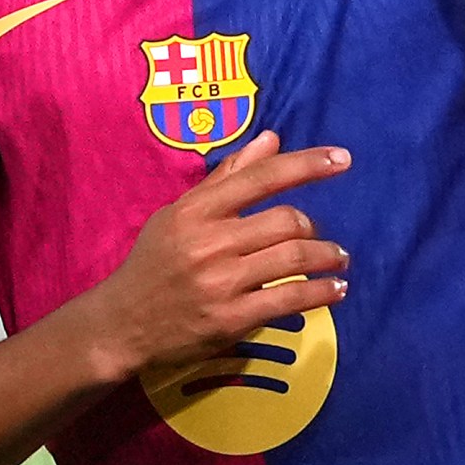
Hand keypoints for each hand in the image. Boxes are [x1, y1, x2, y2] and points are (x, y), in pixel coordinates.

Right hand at [83, 131, 350, 380]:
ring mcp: (221, 282)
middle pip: (285, 220)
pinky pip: (290, 300)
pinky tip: (336, 290)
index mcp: (195, 210)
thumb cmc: (154, 263)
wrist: (123, 325)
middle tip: (321, 236)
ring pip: (293, 259)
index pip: (260, 178)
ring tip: (338, 260)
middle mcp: (209, 242)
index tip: (342, 159)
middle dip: (313, 227)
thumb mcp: (180, 214)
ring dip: (327, 257)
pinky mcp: (232, 320)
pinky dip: (322, 293)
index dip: (306, 165)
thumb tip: (272, 140)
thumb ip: (227, 177)